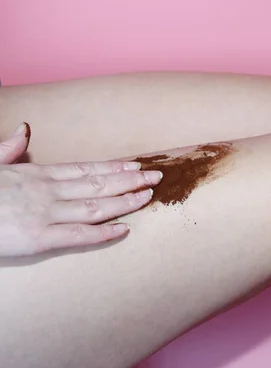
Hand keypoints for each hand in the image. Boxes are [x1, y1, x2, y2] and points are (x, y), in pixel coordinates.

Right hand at [0, 123, 162, 255]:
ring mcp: (43, 213)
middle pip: (98, 184)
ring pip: (95, 206)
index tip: (137, 165)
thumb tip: (23, 129)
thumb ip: (8, 149)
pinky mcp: (36, 237)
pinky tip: (124, 230)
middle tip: (158, 177)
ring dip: (125, 201)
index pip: (86, 169)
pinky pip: (77, 235)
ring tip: (149, 196)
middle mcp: (46, 190)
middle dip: (130, 180)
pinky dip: (103, 233)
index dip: (114, 168)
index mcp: (36, 175)